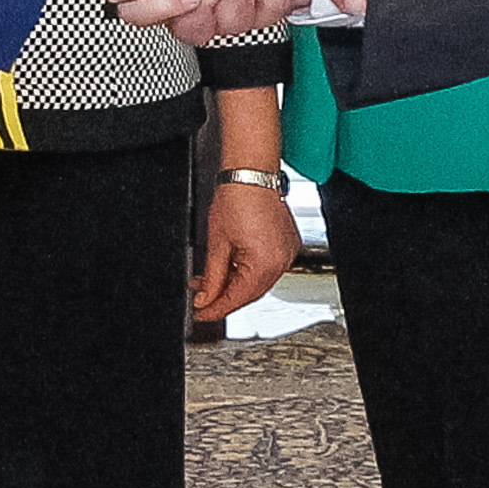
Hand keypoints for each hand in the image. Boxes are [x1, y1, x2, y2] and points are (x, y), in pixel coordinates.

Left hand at [195, 173, 301, 320]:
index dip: (216, 308)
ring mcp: (287, 253)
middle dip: (225, 296)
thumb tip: (206, 298)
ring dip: (235, 283)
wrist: (250, 174)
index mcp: (265, 264)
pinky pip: (267, 267)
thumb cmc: (236, 198)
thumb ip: (212, 277)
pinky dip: (248, 270)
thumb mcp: (217, 244)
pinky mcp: (286, 244)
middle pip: (250, 292)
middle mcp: (281, 261)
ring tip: (212, 279)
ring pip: (258, 281)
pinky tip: (232, 267)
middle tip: (204, 298)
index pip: (237, 298)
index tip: (202, 313)